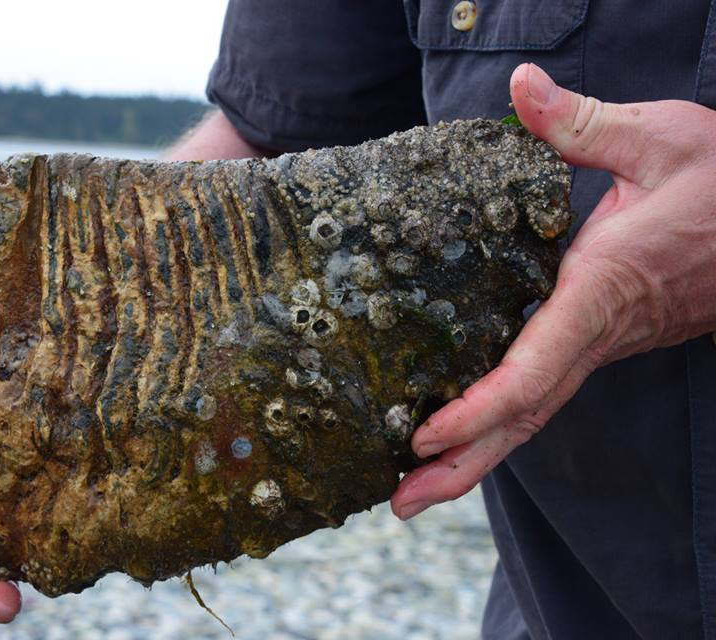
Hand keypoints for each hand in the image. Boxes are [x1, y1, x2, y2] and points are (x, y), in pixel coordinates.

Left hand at [391, 63, 715, 519]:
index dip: (483, 404)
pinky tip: (455, 439)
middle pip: (525, 415)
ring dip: (472, 459)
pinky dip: (494, 426)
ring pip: (531, 415)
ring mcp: (595, 346)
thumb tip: (521, 86)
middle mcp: (594, 332)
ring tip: (410, 494)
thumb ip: (582, 123)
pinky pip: (538, 395)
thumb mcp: (658, 138)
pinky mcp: (592, 342)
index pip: (539, 362)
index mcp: (603, 288)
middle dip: (463, 463)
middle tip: (399, 501)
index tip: (427, 430)